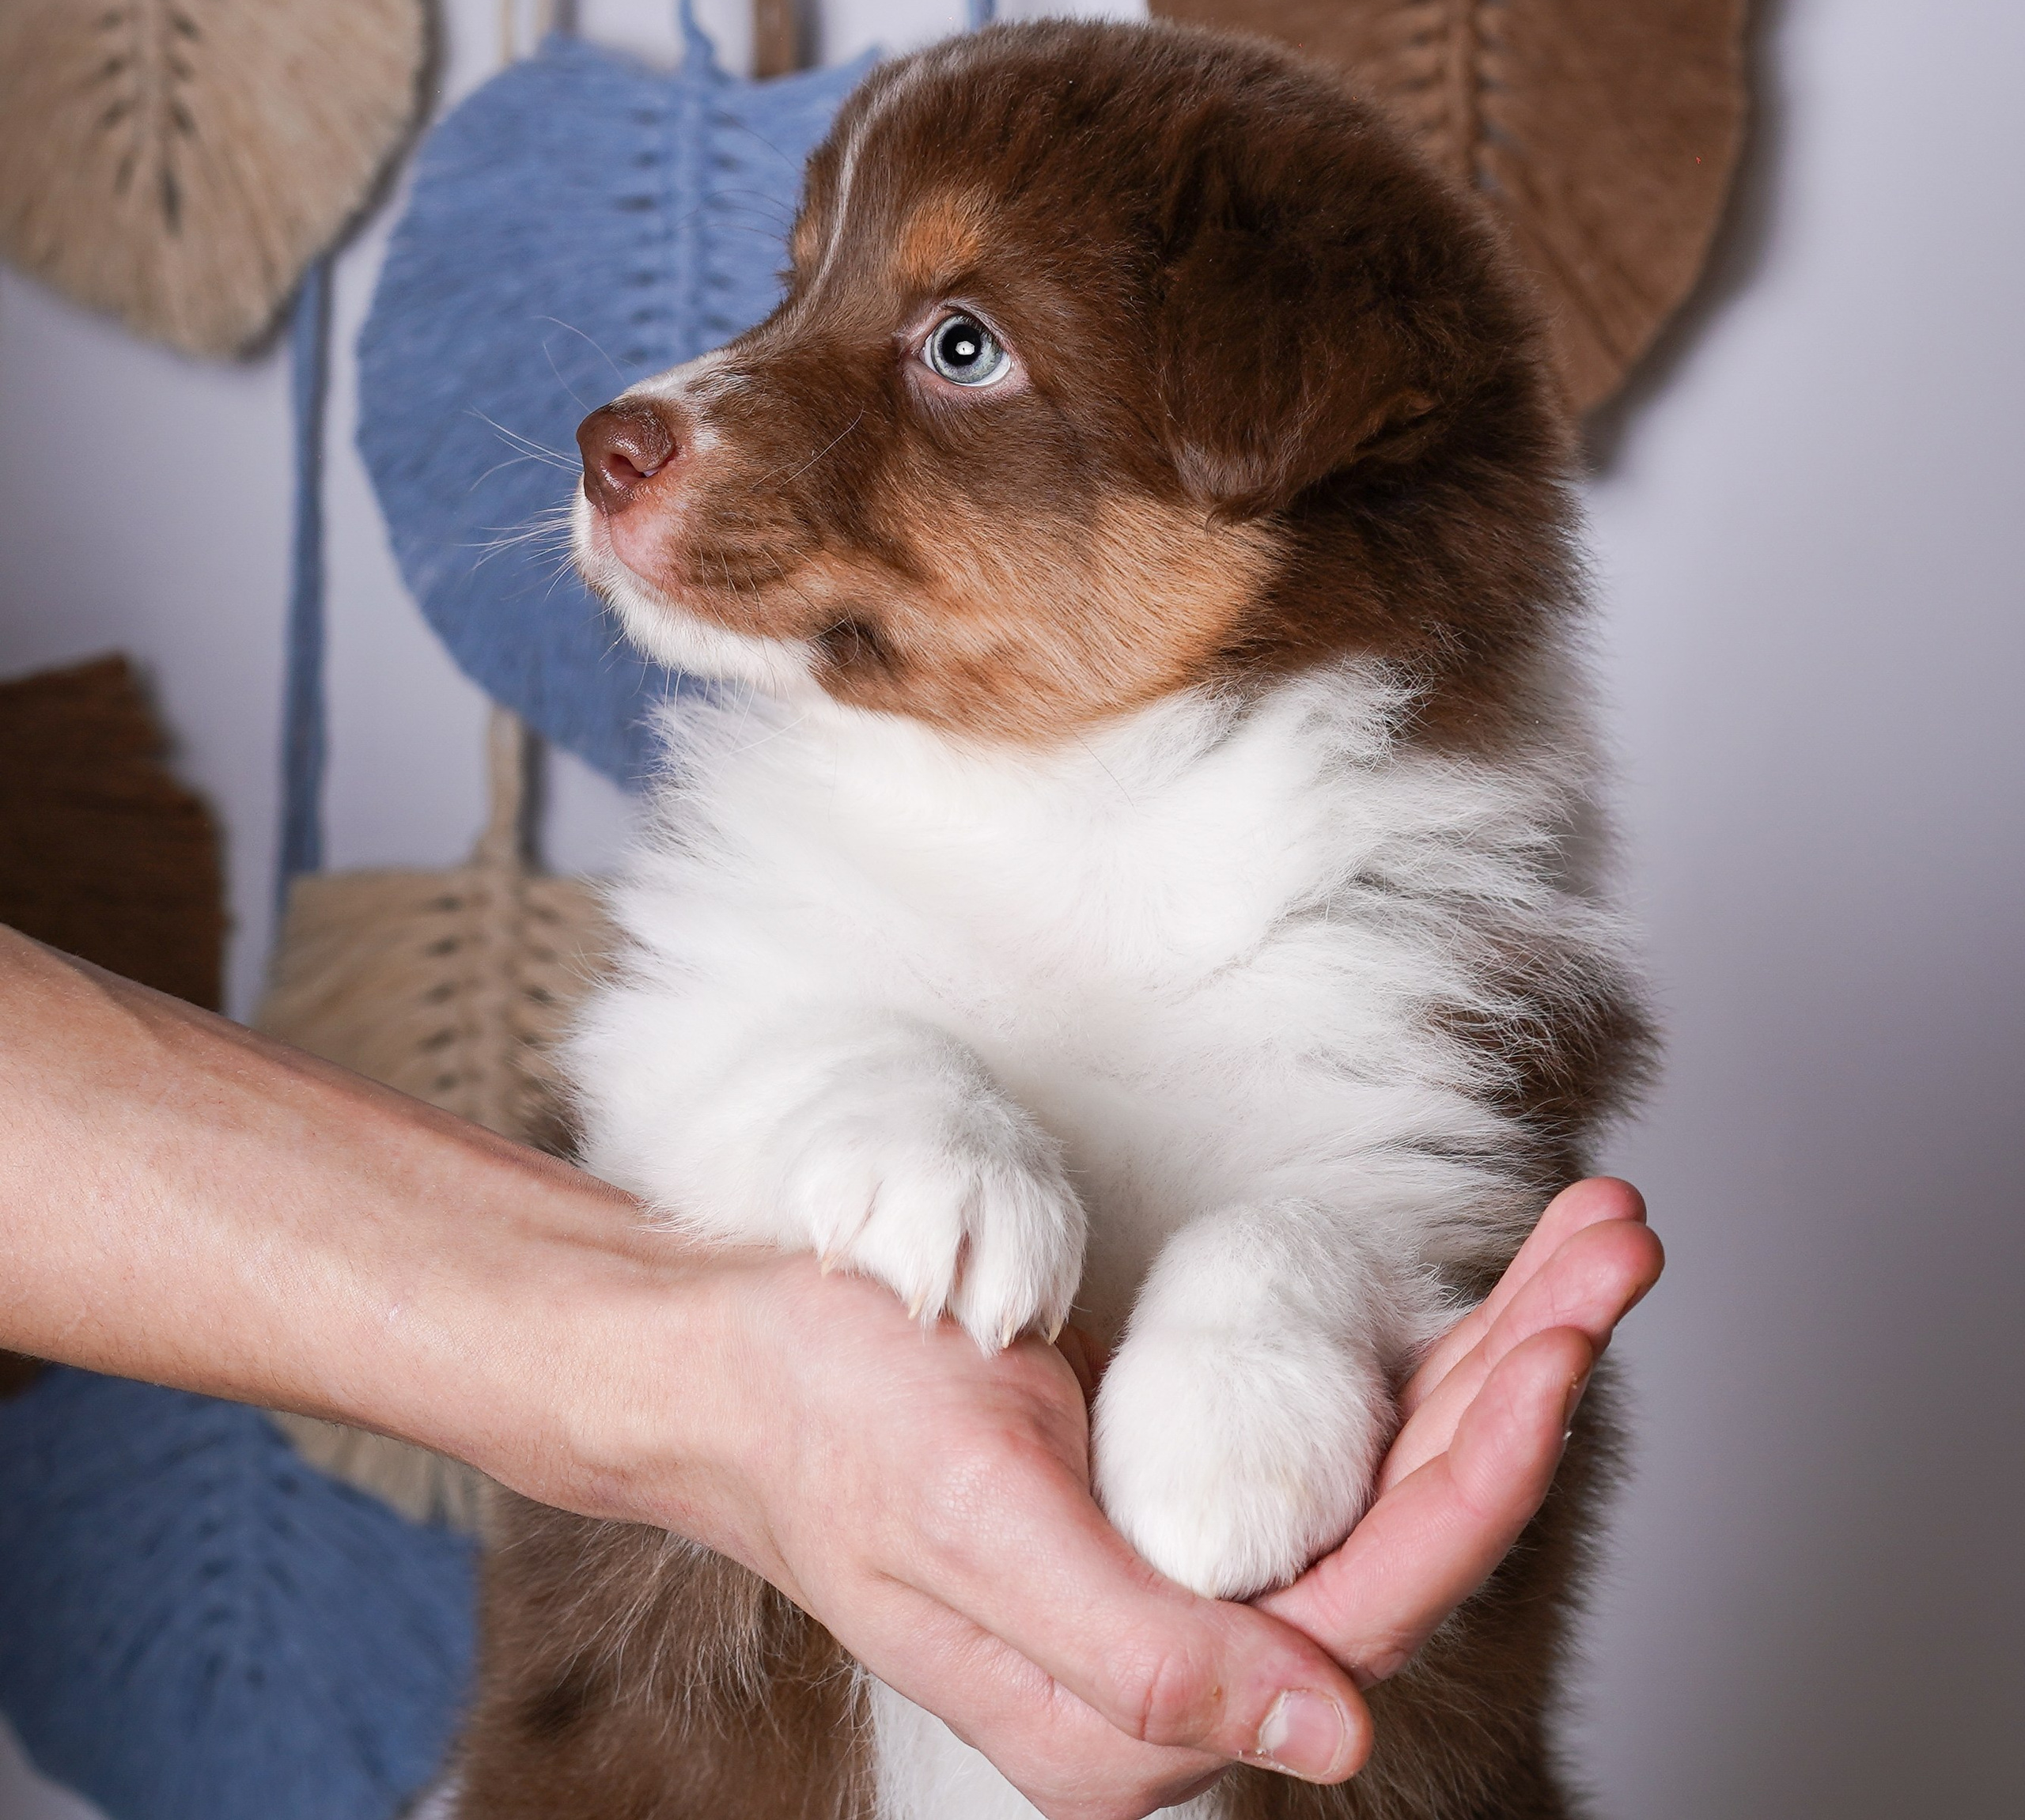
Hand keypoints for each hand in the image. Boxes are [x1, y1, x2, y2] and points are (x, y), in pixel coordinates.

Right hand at [644, 1183, 1659, 1819]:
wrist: (729, 1358)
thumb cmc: (829, 1424)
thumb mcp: (972, 1523)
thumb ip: (1141, 1657)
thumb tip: (1333, 1737)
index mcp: (1142, 1713)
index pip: (1378, 1593)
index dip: (1490, 1462)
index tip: (1565, 1328)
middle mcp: (1190, 1661)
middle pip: (1415, 1522)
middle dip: (1527, 1373)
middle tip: (1615, 1235)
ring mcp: (1192, 1572)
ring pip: (1395, 1472)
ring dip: (1502, 1349)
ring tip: (1593, 1236)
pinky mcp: (1182, 1490)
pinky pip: (1339, 1434)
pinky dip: (1425, 1351)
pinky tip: (1491, 1294)